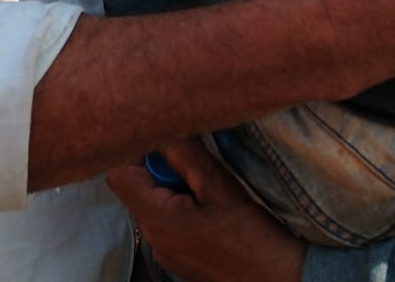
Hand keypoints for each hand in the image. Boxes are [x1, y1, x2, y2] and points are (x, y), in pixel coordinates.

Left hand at [108, 139, 305, 281]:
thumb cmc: (251, 234)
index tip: (162, 142)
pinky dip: (180, 209)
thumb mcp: (219, 186)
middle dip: (159, 170)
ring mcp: (163, 252)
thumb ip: (186, 155)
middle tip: (192, 168)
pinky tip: (208, 210)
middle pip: (136, 189)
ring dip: (171, 190)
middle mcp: (153, 238)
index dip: (135, 151)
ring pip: (153, 205)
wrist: (276, 277)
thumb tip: (165, 127)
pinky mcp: (177, 257)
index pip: (118, 175)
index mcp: (157, 219)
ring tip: (205, 190)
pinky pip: (166, 223)